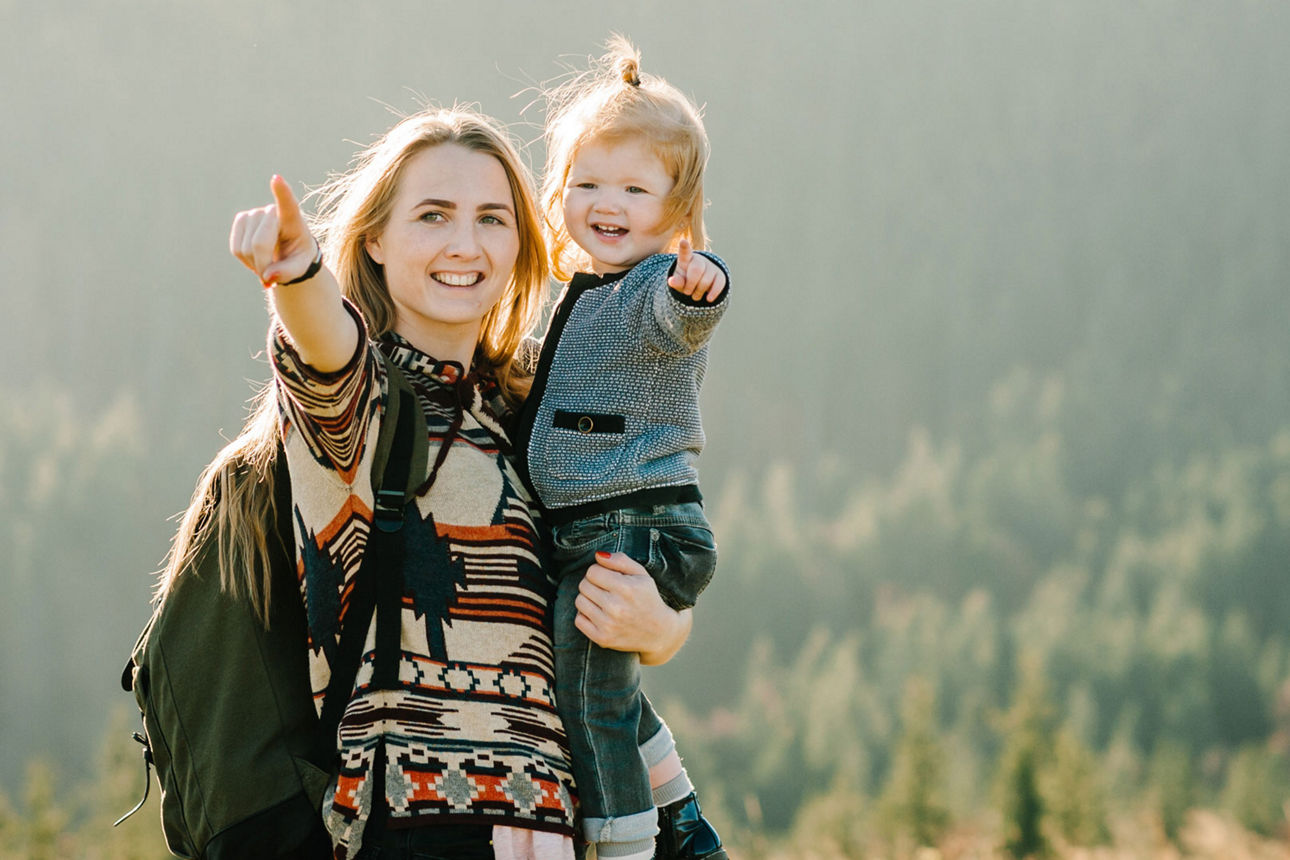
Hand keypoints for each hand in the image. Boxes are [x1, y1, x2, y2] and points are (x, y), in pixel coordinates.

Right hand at [229, 175, 316, 286]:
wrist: (289, 252)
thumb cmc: (299, 256)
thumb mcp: (301, 267)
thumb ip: (288, 273)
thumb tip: (268, 277)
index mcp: (294, 220)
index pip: (288, 205)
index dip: (282, 192)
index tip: (277, 179)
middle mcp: (272, 212)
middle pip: (259, 244)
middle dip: (263, 265)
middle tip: (272, 275)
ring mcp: (254, 213)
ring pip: (244, 249)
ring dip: (255, 265)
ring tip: (268, 264)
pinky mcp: (241, 219)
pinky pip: (235, 249)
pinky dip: (245, 261)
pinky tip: (257, 258)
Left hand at [575, 551, 692, 664]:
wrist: (659, 632)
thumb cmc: (648, 599)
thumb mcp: (642, 575)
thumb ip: (620, 560)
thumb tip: (598, 555)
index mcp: (626, 588)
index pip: (592, 571)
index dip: (598, 571)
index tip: (607, 577)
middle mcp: (616, 607)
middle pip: (584, 585)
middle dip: (592, 584)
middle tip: (605, 589)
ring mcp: (608, 625)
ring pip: (579, 601)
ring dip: (588, 599)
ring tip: (602, 601)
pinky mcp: (602, 638)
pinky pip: (578, 620)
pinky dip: (586, 616)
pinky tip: (599, 614)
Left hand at [666, 238, 725, 302]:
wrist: (700, 284)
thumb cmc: (686, 280)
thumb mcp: (679, 282)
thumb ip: (676, 281)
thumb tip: (672, 281)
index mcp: (686, 259)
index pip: (685, 252)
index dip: (684, 247)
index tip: (683, 241)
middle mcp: (699, 260)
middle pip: (697, 270)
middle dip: (691, 284)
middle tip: (687, 292)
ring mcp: (711, 266)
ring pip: (706, 280)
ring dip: (699, 292)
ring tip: (695, 296)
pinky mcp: (720, 275)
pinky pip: (719, 284)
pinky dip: (713, 293)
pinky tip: (708, 298)